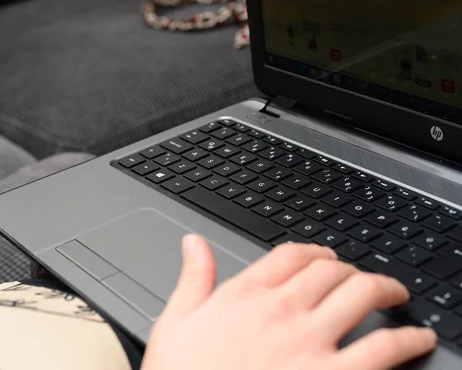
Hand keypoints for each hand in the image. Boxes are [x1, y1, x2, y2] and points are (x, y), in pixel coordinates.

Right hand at [142, 235, 436, 369]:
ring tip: (395, 294)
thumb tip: (193, 243)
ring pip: (361, 295)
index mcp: (244, 295)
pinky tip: (416, 339)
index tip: (325, 258)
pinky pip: (383, 349)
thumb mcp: (175, 323)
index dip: (315, 251)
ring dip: (385, 289)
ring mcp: (309, 342)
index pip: (290, 254)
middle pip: (331, 270)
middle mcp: (281, 310)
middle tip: (361, 277)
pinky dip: (407, 340)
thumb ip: (192, 279)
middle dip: (350, 269)